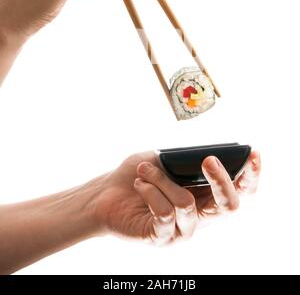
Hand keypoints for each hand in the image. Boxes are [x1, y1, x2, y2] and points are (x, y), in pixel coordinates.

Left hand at [92, 150, 260, 243]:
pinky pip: (164, 213)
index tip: (253, 154)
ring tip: (144, 172)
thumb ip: (186, 159)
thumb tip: (209, 155)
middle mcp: (200, 215)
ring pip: (187, 203)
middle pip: (229, 206)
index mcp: (205, 195)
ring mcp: (182, 230)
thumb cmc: (139, 174)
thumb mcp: (165, 159)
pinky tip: (140, 184)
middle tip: (207, 160)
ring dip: (163, 180)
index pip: (239, 190)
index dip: (251, 175)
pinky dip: (151, 191)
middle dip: (221, 180)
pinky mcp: (162, 238)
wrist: (106, 193)